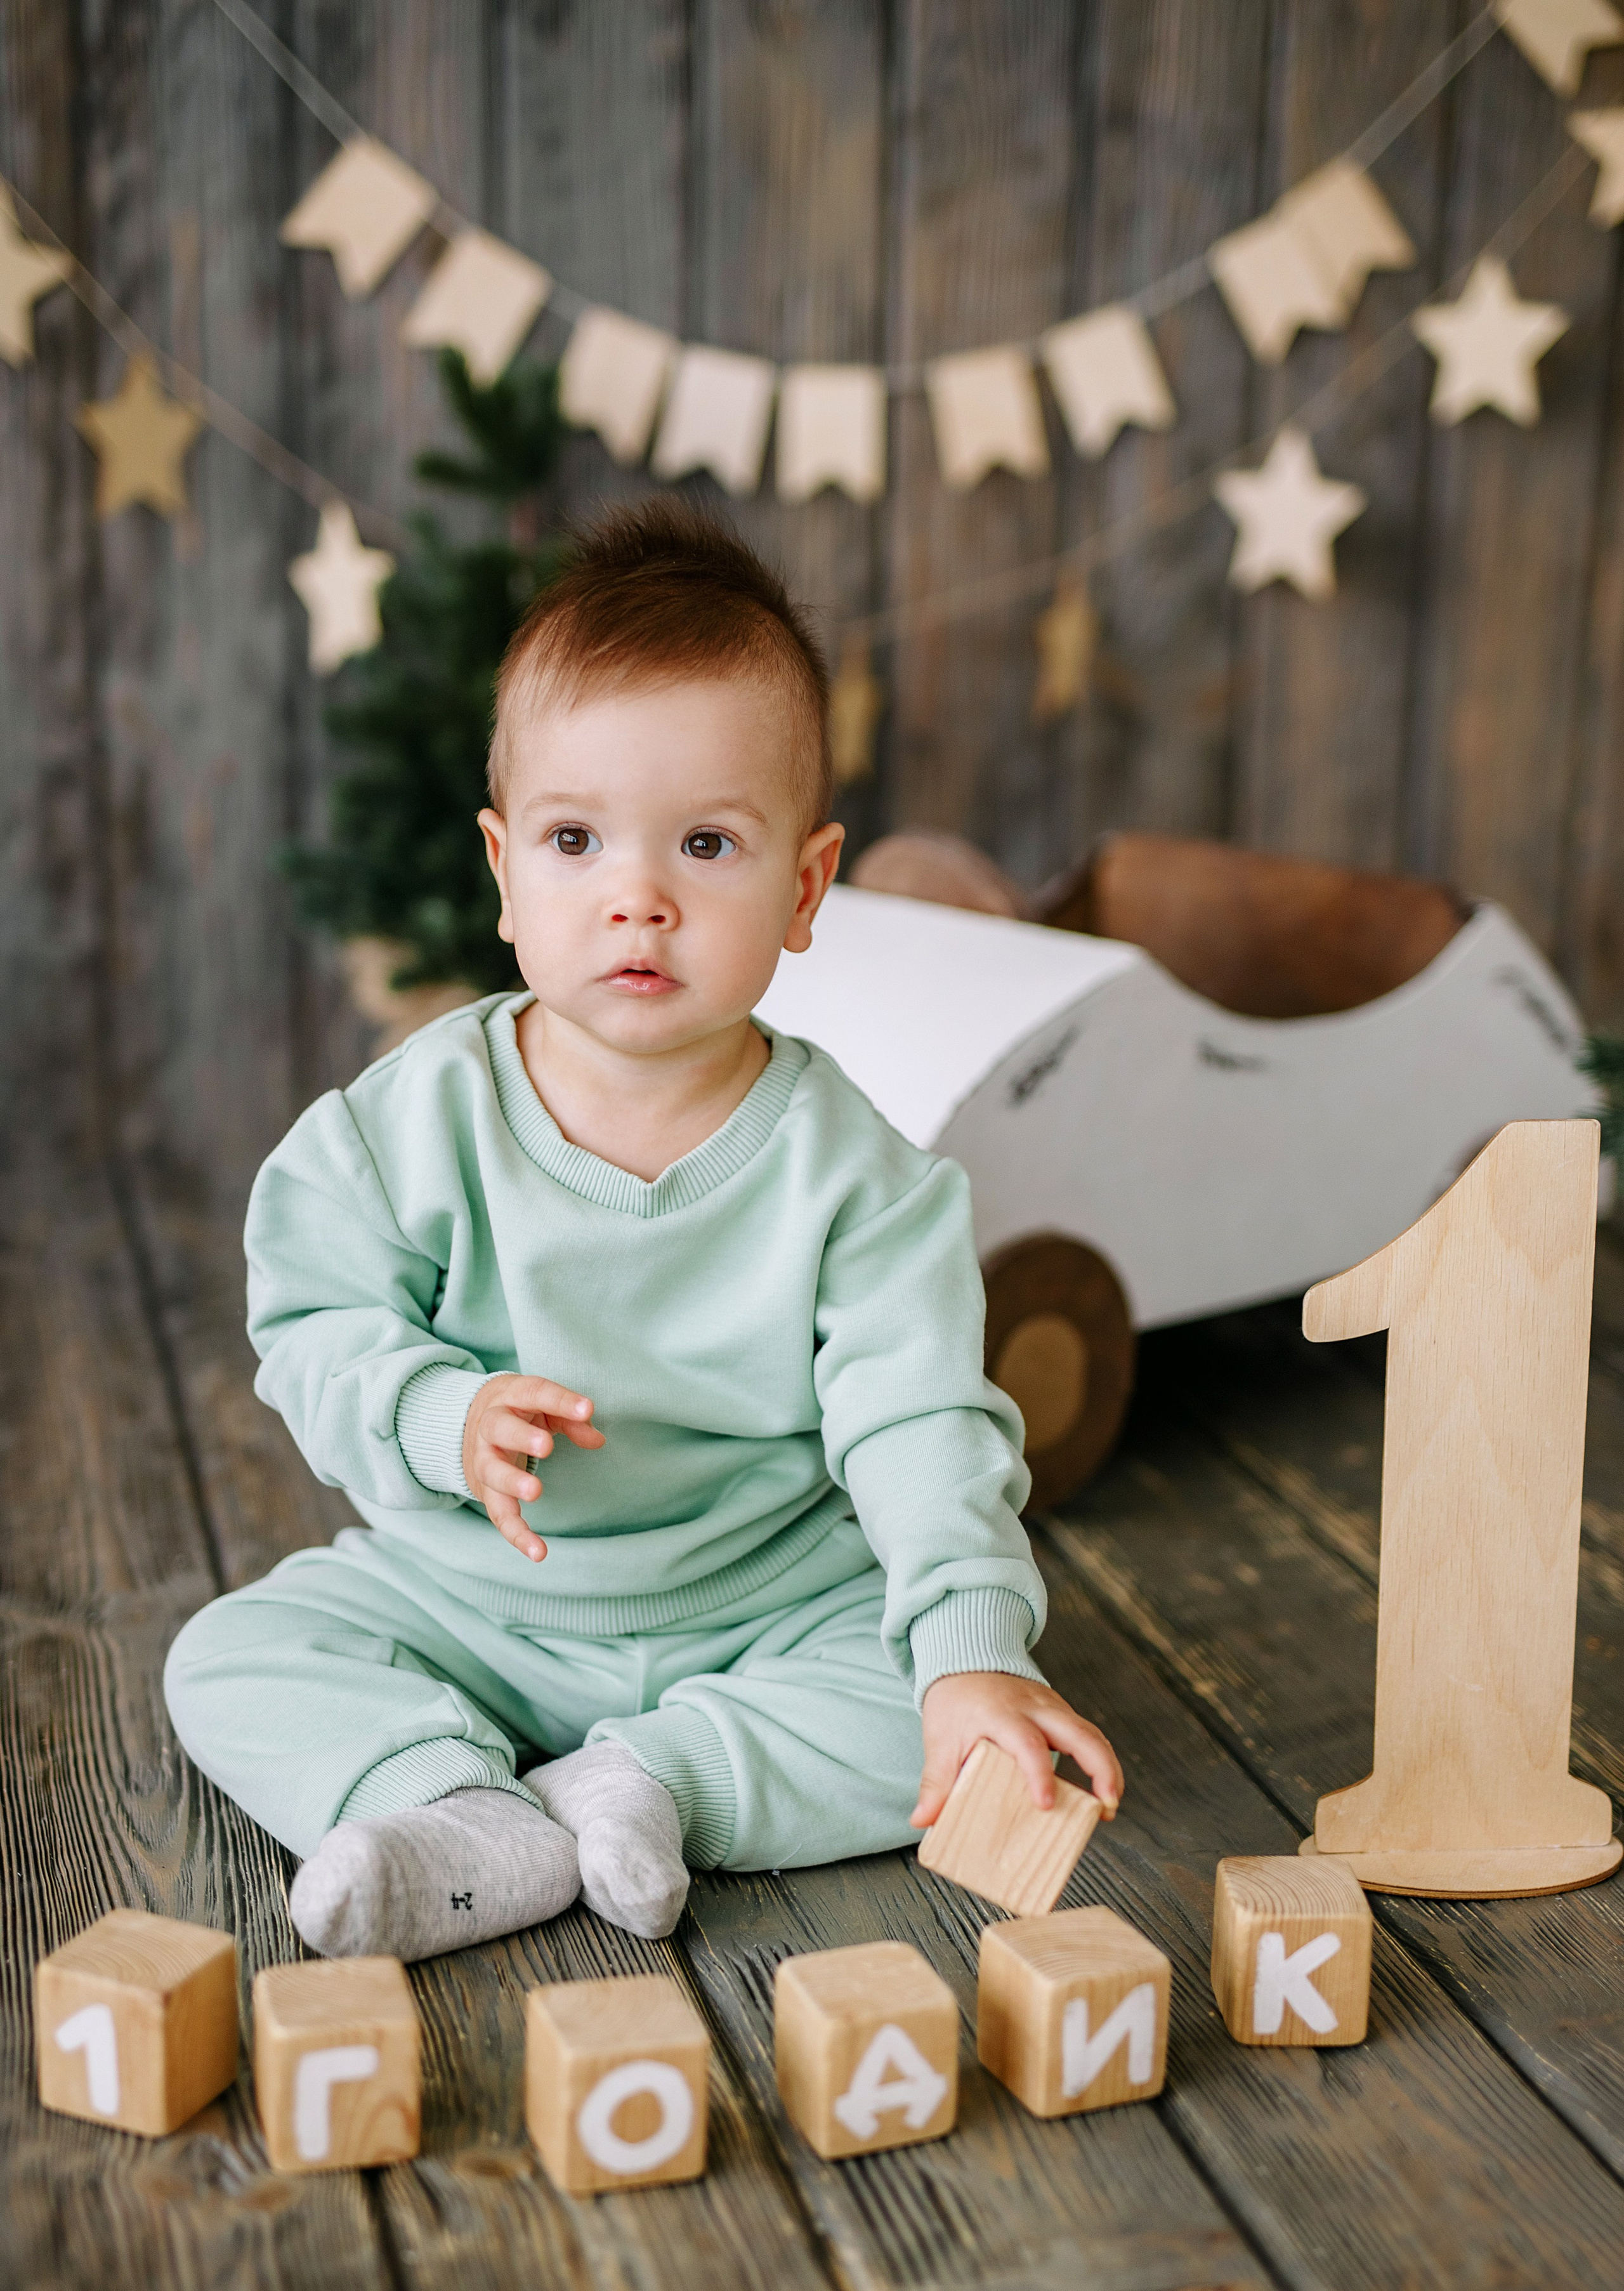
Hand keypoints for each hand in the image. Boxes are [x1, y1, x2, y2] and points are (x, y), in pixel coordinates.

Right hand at [461, 1374, 604, 1560]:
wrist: (464, 1422)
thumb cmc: (518, 1411)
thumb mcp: (544, 1407)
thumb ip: (572, 1419)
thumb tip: (597, 1440)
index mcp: (511, 1397)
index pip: (535, 1393)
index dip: (560, 1400)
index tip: (586, 1409)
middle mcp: (490, 1426)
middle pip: (499, 1428)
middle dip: (521, 1437)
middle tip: (545, 1446)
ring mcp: (483, 1459)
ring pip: (492, 1471)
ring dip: (512, 1481)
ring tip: (535, 1491)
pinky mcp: (485, 1492)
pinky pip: (498, 1515)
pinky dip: (516, 1534)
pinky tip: (538, 1552)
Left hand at [913, 1672, 1123, 1829]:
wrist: (965, 1660)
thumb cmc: (954, 1703)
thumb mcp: (939, 1740)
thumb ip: (936, 1782)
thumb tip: (923, 1820)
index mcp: (1002, 1715)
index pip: (1027, 1744)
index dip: (1038, 1774)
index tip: (1045, 1804)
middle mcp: (1035, 1708)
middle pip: (1080, 1733)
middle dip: (1100, 1768)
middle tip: (1108, 1805)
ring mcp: (1052, 1707)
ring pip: (1091, 1733)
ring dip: (1107, 1767)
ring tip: (1110, 1805)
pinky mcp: (1060, 1713)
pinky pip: (1087, 1734)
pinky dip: (1099, 1760)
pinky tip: (1100, 1789)